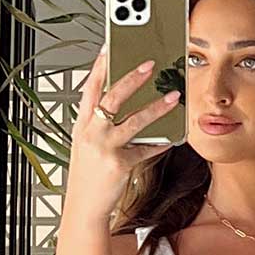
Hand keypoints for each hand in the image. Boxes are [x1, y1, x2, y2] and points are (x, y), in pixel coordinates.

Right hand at [64, 46, 180, 224]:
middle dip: (132, 78)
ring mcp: (104, 148)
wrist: (84, 208)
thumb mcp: (87, 146)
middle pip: (112, 97)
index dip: (99, 66)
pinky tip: (170, 138)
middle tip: (150, 64)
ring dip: (156, 107)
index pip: (89, 88)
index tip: (108, 47)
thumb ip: (100, 126)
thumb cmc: (87, 177)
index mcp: (82, 125)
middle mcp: (91, 133)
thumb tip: (124, 109)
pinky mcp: (119, 164)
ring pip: (134, 120)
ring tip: (172, 97)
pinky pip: (144, 149)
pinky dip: (158, 143)